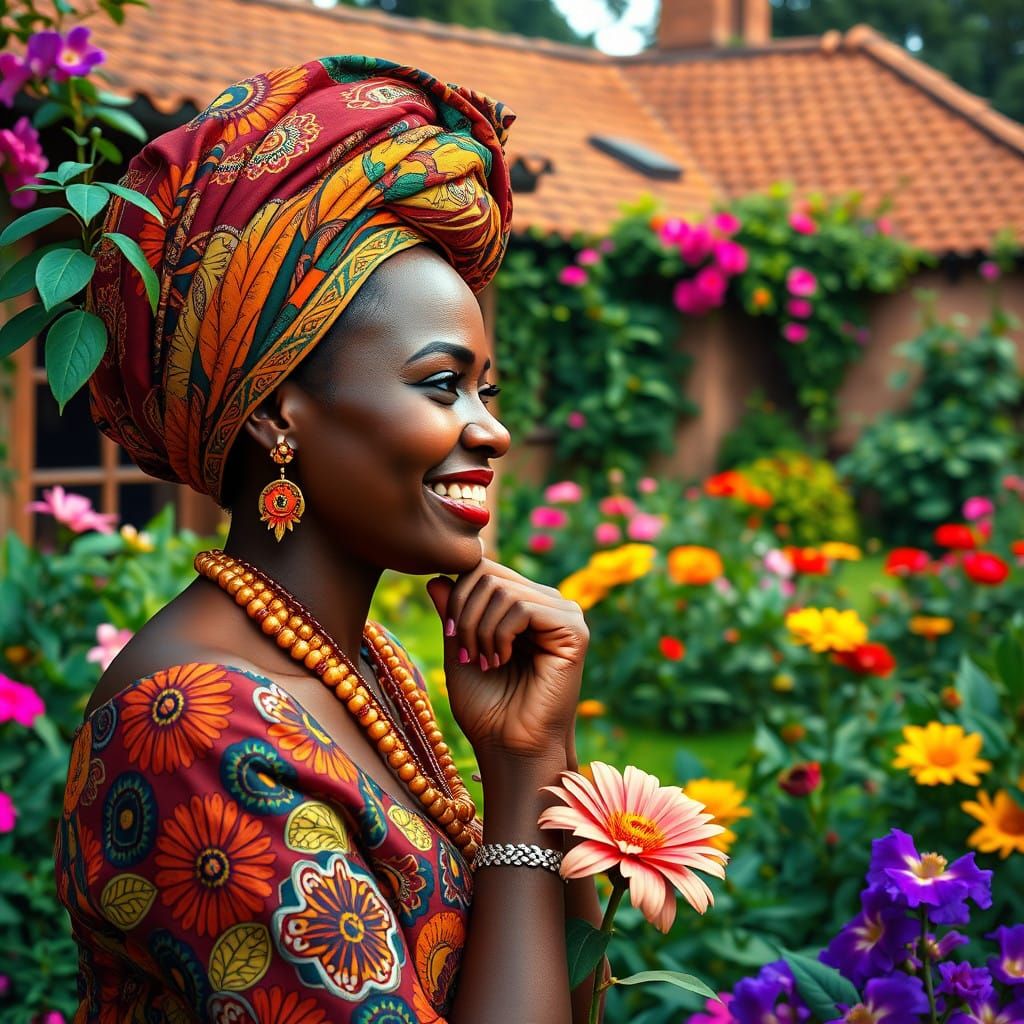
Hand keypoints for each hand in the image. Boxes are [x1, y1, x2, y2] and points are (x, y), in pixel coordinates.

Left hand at [425, 558, 587, 764]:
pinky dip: (500, 635)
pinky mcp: (574, 630)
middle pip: (488, 573)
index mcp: (524, 603)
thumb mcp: (459, 649)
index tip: (453, 636)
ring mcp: (564, 614)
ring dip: (480, 629)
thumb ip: (453, 611)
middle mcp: (547, 603)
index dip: (458, 595)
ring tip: (486, 662)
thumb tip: (438, 575)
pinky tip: (503, 660)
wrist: (508, 746)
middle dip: (465, 614)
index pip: (483, 568)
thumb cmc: (486, 706)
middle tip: (469, 653)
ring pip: (502, 589)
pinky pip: (522, 607)